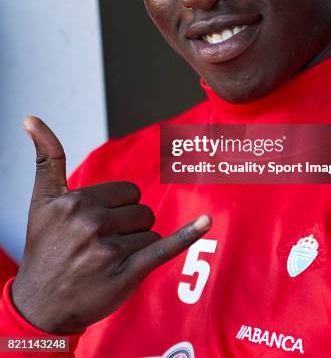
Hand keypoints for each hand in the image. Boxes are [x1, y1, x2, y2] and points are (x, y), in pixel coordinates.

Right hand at [11, 117, 211, 333]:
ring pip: (150, 231)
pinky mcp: (126, 274)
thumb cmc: (44, 248)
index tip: (94, 227)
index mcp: (77, 200)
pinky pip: (163, 247)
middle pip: (142, 210)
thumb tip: (31, 117)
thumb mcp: (40, 201)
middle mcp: (92, 222)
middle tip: (99, 248)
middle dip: (128, 228)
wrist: (39, 305)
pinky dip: (187, 235)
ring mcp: (109, 250)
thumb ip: (46, 157)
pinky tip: (206, 221)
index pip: (128, 192)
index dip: (117, 209)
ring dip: (136, 247)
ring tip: (106, 262)